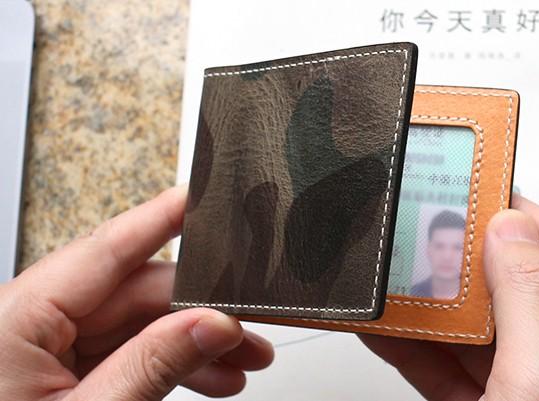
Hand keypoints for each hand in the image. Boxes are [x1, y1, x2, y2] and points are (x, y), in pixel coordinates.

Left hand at [0, 186, 272, 399]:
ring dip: (189, 342)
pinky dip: (165, 364)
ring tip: (240, 365)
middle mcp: (26, 322)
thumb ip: (152, 366)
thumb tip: (213, 324)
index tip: (202, 197)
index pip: (106, 249)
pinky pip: (121, 352)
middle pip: (132, 291)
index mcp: (15, 319)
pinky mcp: (54, 372)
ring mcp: (41, 348)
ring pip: (134, 324)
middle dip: (198, 309)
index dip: (160, 219)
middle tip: (251, 325)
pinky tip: (205, 379)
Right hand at [360, 196, 538, 400]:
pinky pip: (459, 371)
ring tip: (396, 273)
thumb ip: (530, 298)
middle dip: (466, 260)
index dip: (523, 214)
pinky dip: (422, 350)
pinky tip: (390, 328)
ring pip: (483, 330)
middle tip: (424, 228)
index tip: (479, 185)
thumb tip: (512, 229)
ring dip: (436, 305)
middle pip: (520, 289)